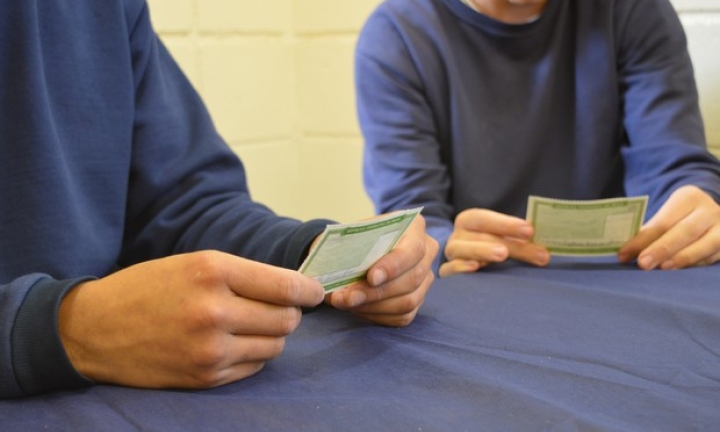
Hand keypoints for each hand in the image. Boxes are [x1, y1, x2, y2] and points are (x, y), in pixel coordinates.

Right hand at [58, 251, 324, 389]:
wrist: (95, 328)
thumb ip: (245, 275)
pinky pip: (254, 368)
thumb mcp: (195, 262)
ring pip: (275, 346)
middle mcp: (215, 311)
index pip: (286, 286)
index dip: (309, 290)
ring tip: (248, 325)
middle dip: (289, 313)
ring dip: (270, 336)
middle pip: (287, 320)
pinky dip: (252, 356)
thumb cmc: (148, 288)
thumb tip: (296, 289)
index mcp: (213, 271)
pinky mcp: (205, 377)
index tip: (315, 292)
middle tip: (275, 307)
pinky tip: (231, 343)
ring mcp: (210, 349)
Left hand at [325, 215, 437, 326]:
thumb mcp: (349, 235)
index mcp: (414, 227)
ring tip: (346, 303)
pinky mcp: (418, 300)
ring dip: (373, 306)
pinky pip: (402, 316)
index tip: (371, 277)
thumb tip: (339, 271)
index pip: (413, 250)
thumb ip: (349, 247)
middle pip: (412, 279)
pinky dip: (376, 315)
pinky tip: (356, 309)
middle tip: (347, 297)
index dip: (394, 266)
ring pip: (408, 301)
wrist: (354, 251)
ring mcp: (425, 279)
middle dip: (375, 292)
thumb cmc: (353, 239)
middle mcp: (426, 253)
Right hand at [440, 208, 549, 276]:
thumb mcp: (506, 241)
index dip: (507, 223)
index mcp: (470, 221)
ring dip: (482, 250)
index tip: (530, 230)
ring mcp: (451, 254)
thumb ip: (521, 243)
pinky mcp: (446, 273)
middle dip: (507, 241)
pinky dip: (459, 267)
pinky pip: (449, 269)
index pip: (486, 218)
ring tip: (502, 255)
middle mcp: (457, 235)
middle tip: (528, 245)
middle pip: (480, 235)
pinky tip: (474, 268)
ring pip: (461, 249)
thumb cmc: (490, 247)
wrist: (468, 265)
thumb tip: (546, 253)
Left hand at [618, 185, 719, 269]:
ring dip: (682, 258)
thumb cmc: (678, 218)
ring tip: (662, 268)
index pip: (663, 221)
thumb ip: (650, 231)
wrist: (708, 214)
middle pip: (685, 231)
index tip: (624, 253)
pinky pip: (711, 256)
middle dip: (662, 249)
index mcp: (688, 197)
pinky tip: (678, 271)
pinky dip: (694, 264)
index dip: (642, 239)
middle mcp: (709, 210)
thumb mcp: (666, 215)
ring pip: (705, 244)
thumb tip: (626, 253)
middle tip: (643, 264)